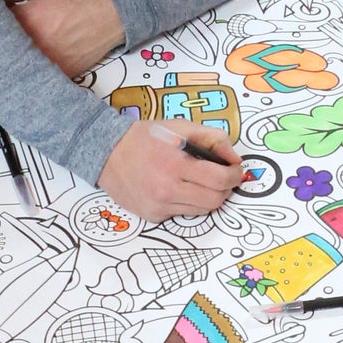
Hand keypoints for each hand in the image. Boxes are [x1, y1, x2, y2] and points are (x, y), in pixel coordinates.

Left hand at [0, 0, 122, 76]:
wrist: (111, 14)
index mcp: (27, 19)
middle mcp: (35, 44)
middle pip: (3, 48)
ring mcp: (48, 62)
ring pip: (19, 64)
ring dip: (12, 58)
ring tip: (10, 50)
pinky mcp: (60, 73)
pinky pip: (37, 74)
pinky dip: (31, 69)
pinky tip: (29, 62)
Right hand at [98, 120, 245, 222]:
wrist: (107, 154)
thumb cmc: (145, 138)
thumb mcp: (180, 127)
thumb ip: (212, 138)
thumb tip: (234, 159)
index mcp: (176, 165)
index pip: (219, 180)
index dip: (234, 175)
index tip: (235, 170)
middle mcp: (167, 189)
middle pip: (215, 200)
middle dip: (225, 189)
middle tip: (221, 178)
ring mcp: (159, 206)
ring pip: (201, 210)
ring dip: (207, 197)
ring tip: (198, 181)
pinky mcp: (152, 216)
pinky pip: (182, 213)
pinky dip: (187, 202)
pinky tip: (177, 188)